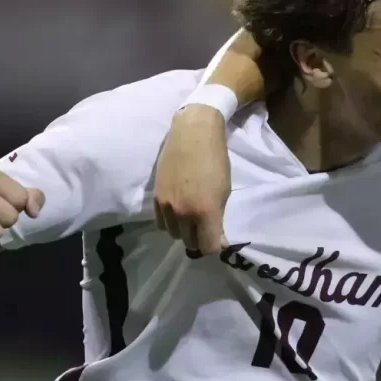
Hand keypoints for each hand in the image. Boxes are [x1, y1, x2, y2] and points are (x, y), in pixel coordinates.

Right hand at [153, 105, 230, 255]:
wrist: (192, 134)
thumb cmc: (215, 159)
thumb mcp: (224, 190)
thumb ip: (218, 216)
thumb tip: (217, 238)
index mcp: (205, 211)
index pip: (208, 247)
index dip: (214, 245)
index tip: (217, 238)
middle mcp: (184, 213)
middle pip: (190, 243)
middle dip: (199, 238)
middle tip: (205, 228)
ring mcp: (167, 206)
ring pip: (174, 234)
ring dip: (183, 231)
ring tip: (190, 219)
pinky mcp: (155, 197)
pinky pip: (160, 223)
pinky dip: (170, 222)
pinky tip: (177, 212)